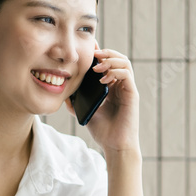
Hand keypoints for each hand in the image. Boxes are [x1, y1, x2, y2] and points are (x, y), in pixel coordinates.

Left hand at [65, 41, 140, 155]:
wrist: (114, 146)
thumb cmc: (102, 131)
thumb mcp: (85, 112)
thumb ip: (76, 102)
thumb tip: (63, 92)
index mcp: (111, 87)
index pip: (107, 63)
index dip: (99, 53)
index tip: (87, 50)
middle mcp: (121, 85)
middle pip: (118, 58)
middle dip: (105, 52)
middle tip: (93, 54)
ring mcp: (127, 89)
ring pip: (125, 62)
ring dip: (110, 59)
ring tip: (97, 65)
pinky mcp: (132, 94)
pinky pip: (127, 75)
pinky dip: (115, 72)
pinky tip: (103, 79)